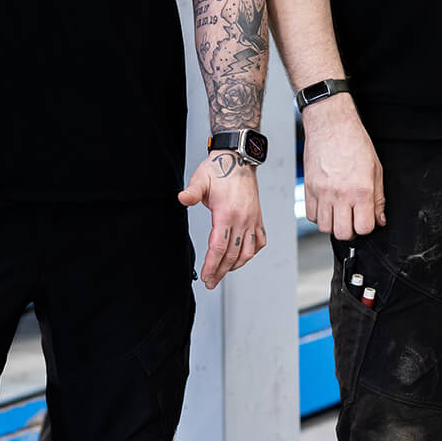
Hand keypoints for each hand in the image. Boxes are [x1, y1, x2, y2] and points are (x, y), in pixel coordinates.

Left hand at [179, 151, 265, 288]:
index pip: (218, 248)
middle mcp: (242, 219)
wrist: (239, 158)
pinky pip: (259, 241)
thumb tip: (182, 199)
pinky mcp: (258, 217)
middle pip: (231, 254)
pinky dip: (251, 252)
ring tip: (224, 272)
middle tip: (211, 282)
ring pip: (247, 251)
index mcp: (226, 213)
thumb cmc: (219, 169)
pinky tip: (242, 256)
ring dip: (236, 265)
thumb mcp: (200, 179)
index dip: (212, 266)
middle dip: (220, 271)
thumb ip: (191, 192)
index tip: (206, 277)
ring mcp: (252, 219)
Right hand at [300, 96, 383, 239]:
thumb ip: (378, 198)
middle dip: (350, 231)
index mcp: (360, 190)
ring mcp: (322, 192)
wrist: (331, 124)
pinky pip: (310, 215)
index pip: (363, 228)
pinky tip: (327, 206)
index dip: (366, 228)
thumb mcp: (376, 169)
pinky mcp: (308, 188)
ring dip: (333, 224)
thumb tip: (379, 219)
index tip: (366, 221)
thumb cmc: (354, 141)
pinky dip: (319, 216)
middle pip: (342, 233)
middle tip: (353, 220)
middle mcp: (340, 194)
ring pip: (324, 227)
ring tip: (339, 213)